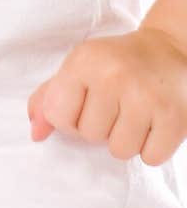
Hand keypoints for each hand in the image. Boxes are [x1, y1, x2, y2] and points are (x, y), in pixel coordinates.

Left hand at [26, 26, 186, 165]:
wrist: (171, 50)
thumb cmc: (118, 63)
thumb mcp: (79, 68)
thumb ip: (50, 98)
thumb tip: (35, 133)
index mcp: (85, 60)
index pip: (57, 114)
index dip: (69, 118)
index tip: (85, 104)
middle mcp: (114, 75)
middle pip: (88, 135)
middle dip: (101, 127)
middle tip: (118, 104)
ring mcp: (146, 96)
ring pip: (119, 151)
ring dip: (127, 139)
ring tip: (136, 113)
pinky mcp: (175, 117)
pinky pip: (150, 158)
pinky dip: (152, 148)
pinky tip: (155, 122)